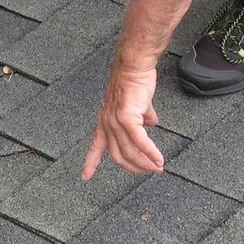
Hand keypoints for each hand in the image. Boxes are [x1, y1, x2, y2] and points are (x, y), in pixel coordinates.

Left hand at [82, 63, 163, 178]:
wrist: (135, 65)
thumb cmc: (135, 79)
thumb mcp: (137, 103)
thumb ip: (142, 116)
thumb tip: (152, 124)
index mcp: (105, 121)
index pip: (95, 146)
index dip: (90, 163)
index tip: (85, 177)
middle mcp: (107, 123)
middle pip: (118, 155)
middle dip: (134, 167)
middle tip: (149, 171)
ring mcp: (115, 122)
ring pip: (130, 152)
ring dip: (145, 163)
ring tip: (158, 168)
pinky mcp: (127, 118)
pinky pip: (140, 142)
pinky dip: (150, 153)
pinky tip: (159, 159)